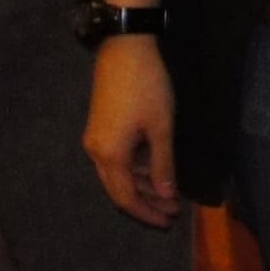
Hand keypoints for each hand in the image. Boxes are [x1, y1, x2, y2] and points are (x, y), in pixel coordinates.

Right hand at [83, 38, 181, 224]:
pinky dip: (137, 168)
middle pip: (119, 190)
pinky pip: (117, 159)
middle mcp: (96, 152)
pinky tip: (157, 170)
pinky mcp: (101, 128)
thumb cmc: (147, 87)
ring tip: (170, 193)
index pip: (126, 198)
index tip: (169, 221)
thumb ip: (163, 165)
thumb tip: (166, 196)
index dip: (147, 213)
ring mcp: (96, 139)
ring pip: (119, 174)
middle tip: (173, 212)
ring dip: (143, 186)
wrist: (124, 49)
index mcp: (109, 155)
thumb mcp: (161, 128)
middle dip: (146, 204)